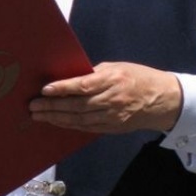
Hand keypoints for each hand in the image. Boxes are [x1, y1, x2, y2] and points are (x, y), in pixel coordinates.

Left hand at [29, 61, 182, 133]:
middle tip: (33, 106)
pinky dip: (69, 125)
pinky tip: (57, 121)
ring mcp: (112, 116)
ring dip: (56, 118)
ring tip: (39, 115)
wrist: (162, 100)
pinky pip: (86, 127)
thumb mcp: (118, 67)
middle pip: (77, 105)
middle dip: (52, 106)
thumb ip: (95, 74)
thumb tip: (71, 78)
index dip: (63, 88)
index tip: (45, 89)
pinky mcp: (112, 127)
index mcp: (113, 80)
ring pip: (79, 119)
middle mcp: (112, 100)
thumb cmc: (138, 78)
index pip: (83, 86)